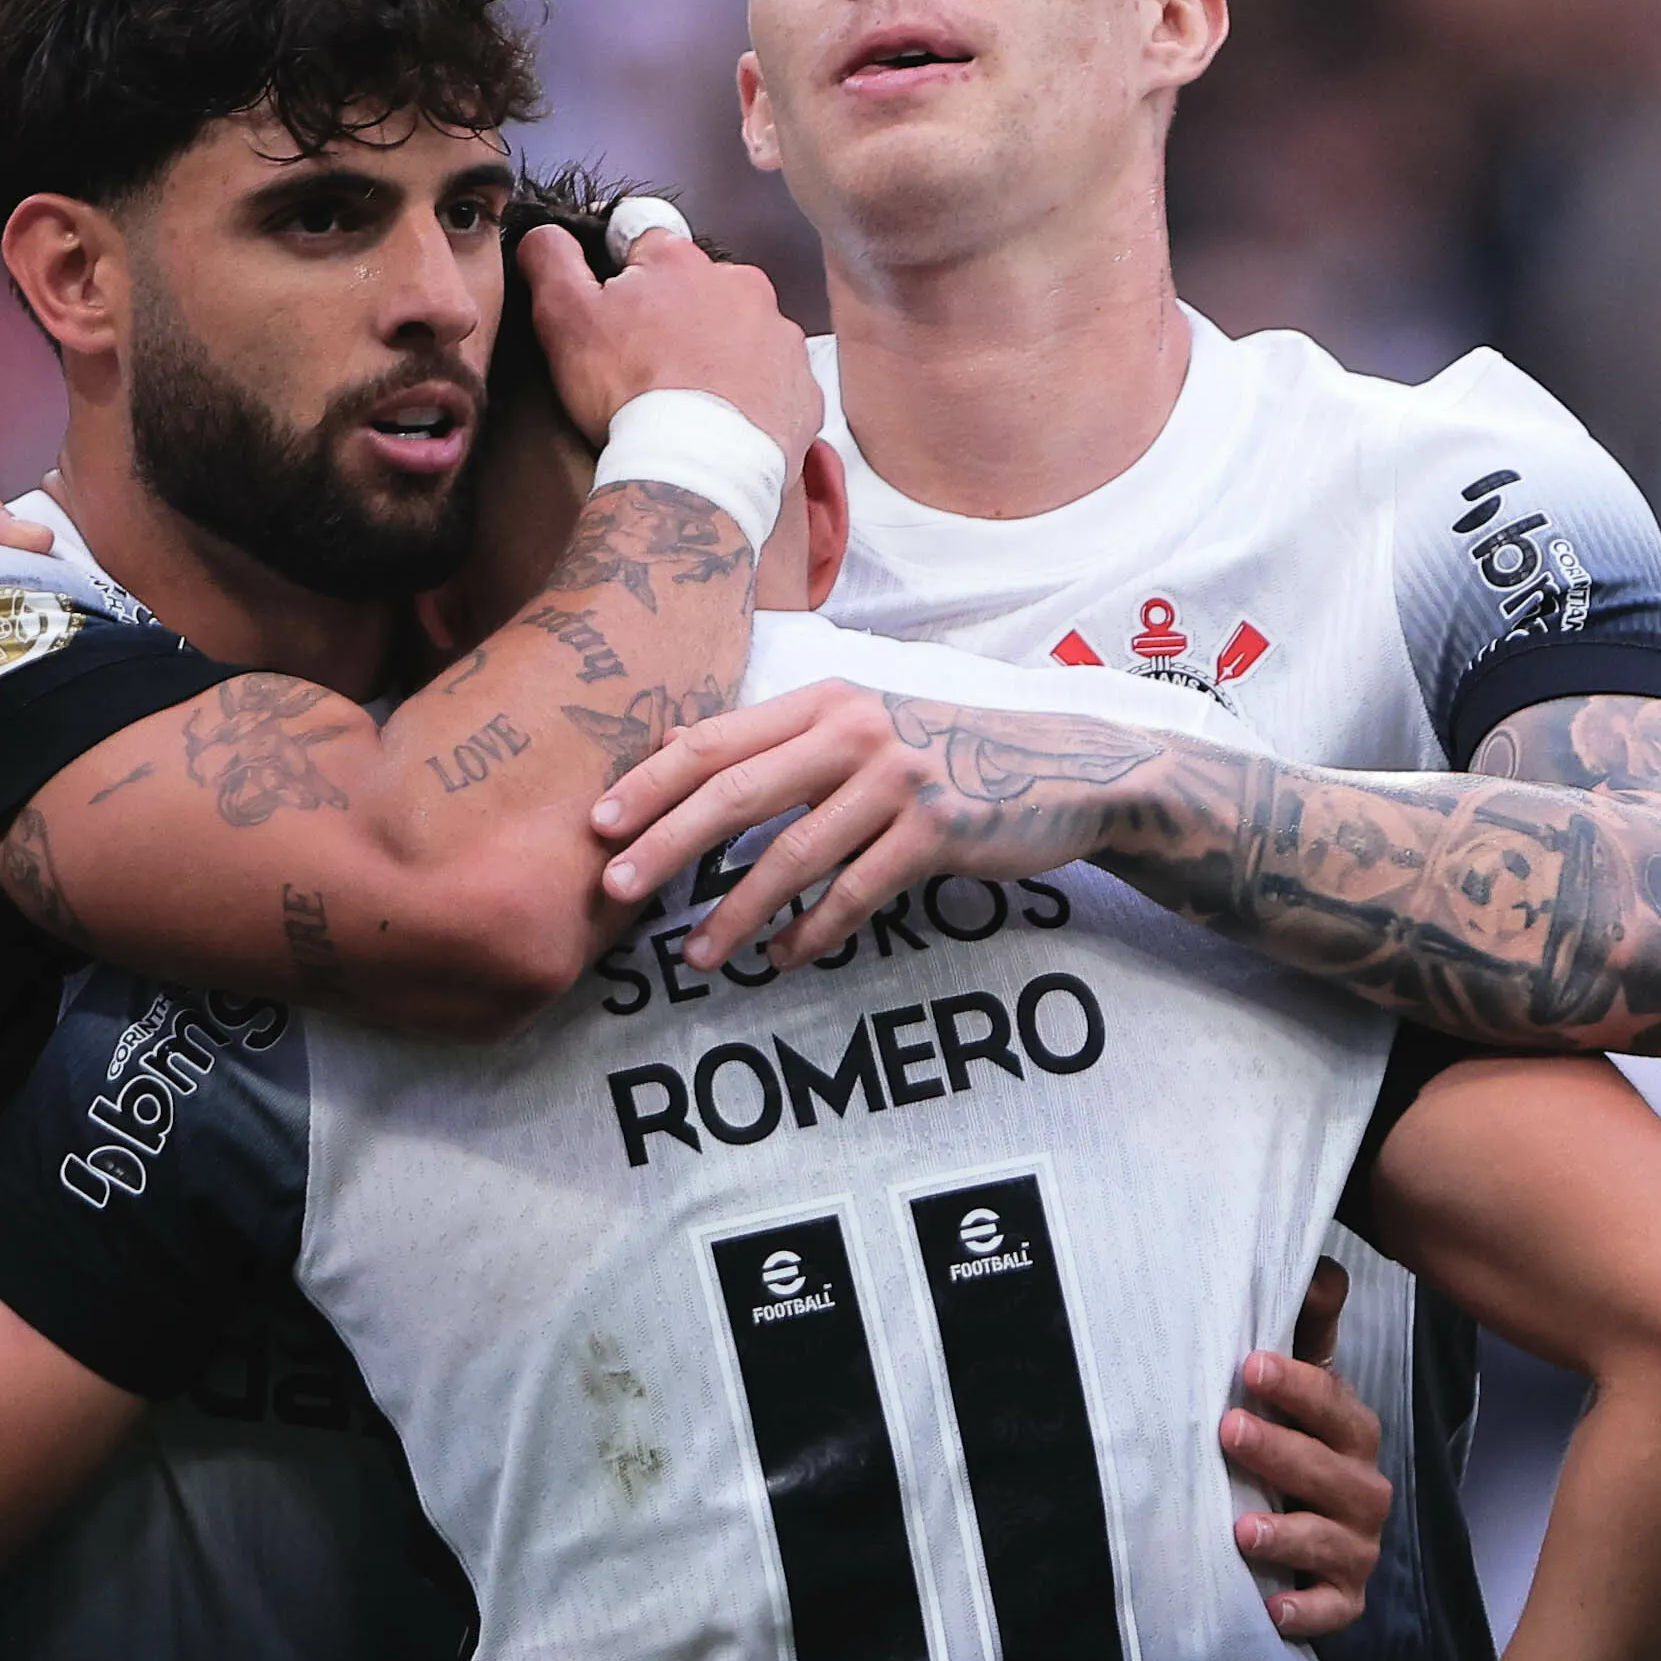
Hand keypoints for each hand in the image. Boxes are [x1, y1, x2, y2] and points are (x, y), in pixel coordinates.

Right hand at [518, 222, 820, 472]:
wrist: (694, 471)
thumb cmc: (629, 394)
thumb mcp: (565, 318)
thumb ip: (551, 261)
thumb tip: (545, 234)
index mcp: (681, 262)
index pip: (647, 248)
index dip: (626, 284)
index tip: (619, 321)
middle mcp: (741, 287)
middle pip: (700, 292)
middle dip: (678, 322)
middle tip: (651, 371)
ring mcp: (780, 339)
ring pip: (742, 336)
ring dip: (719, 359)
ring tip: (689, 404)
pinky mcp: (804, 390)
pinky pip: (775, 385)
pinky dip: (753, 399)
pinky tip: (724, 426)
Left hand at [590, 684, 1165, 965]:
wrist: (1063, 772)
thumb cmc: (945, 755)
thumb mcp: (864, 728)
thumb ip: (785, 743)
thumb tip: (680, 761)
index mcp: (823, 701)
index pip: (714, 740)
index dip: (650, 783)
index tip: (596, 824)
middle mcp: (854, 731)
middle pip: (736, 793)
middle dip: (666, 845)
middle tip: (614, 890)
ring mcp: (898, 780)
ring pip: (792, 857)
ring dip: (736, 913)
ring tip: (696, 957)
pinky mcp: (937, 830)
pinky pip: (856, 894)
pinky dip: (813, 933)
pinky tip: (783, 959)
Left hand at [1228, 1259, 1385, 1640]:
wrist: (1289, 1538)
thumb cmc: (1285, 1447)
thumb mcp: (1289, 1390)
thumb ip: (1304, 1333)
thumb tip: (1320, 1271)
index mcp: (1349, 1437)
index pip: (1338, 1407)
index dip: (1300, 1386)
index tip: (1251, 1364)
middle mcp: (1361, 1492)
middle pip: (1336, 1473)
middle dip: (1284, 1451)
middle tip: (1228, 1429)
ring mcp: (1354, 1549)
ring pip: (1336, 1544)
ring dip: (1291, 1535)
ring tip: (1241, 1530)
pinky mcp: (1341, 1601)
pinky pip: (1335, 1612)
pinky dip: (1307, 1614)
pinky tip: (1272, 1609)